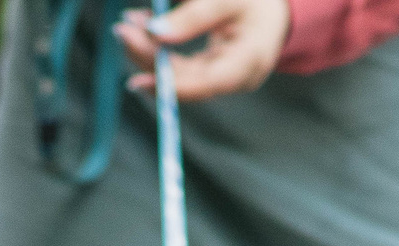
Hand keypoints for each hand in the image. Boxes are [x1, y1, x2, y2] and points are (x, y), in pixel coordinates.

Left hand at [116, 0, 290, 100]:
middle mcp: (236, 78)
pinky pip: (183, 65)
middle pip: (186, 79)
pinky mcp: (214, 69)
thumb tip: (155, 32)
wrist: (276, 9)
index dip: (169, 84)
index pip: (204, 82)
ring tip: (127, 26)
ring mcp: (224, 77)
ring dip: (150, 52)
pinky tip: (142, 29)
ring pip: (181, 73)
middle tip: (122, 30)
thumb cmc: (257, 1)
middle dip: (150, 57)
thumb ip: (193, 16)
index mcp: (249, 61)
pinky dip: (162, 49)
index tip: (137, 78)